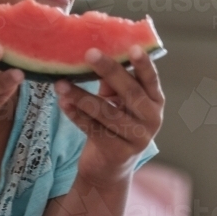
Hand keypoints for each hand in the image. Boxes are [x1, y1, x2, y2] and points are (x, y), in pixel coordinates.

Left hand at [55, 46, 163, 186]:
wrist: (110, 167)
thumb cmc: (115, 124)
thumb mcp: (118, 102)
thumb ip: (113, 83)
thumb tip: (94, 55)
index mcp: (155, 101)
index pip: (151, 80)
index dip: (143, 64)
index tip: (133, 48)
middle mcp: (152, 119)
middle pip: (130, 92)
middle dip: (109, 71)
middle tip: (89, 54)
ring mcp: (137, 138)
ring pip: (107, 113)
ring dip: (82, 96)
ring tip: (62, 83)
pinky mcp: (118, 152)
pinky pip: (93, 129)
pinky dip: (76, 115)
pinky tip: (63, 103)